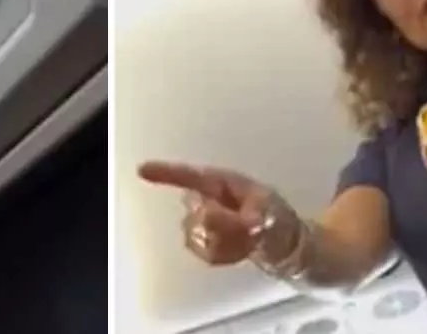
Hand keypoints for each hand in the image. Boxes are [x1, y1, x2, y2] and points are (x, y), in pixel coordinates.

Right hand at [138, 161, 279, 265]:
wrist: (283, 243)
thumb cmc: (276, 219)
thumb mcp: (262, 215)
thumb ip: (232, 218)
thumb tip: (203, 215)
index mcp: (221, 183)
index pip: (188, 176)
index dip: (165, 173)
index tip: (142, 170)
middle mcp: (206, 198)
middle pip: (192, 216)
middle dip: (217, 229)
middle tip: (245, 231)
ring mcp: (203, 219)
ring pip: (195, 237)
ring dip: (222, 245)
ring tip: (245, 241)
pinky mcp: (204, 239)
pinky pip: (201, 253)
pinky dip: (221, 256)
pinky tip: (238, 251)